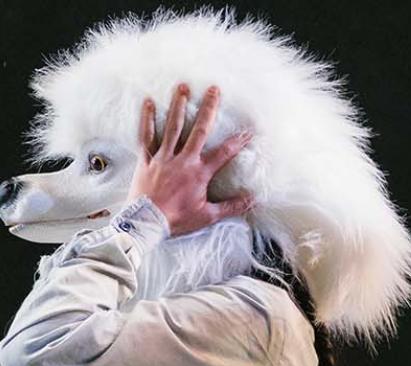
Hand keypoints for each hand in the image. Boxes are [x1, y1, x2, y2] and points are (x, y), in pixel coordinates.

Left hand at [128, 83, 252, 236]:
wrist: (146, 223)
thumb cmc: (178, 220)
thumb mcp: (208, 216)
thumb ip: (232, 206)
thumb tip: (253, 200)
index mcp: (200, 173)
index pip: (224, 153)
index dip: (238, 141)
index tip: (249, 130)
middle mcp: (183, 160)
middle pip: (199, 130)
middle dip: (208, 109)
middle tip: (213, 89)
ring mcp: (163, 158)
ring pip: (173, 127)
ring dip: (178, 105)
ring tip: (183, 87)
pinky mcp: (147, 159)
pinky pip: (146, 136)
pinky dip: (147, 119)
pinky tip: (149, 102)